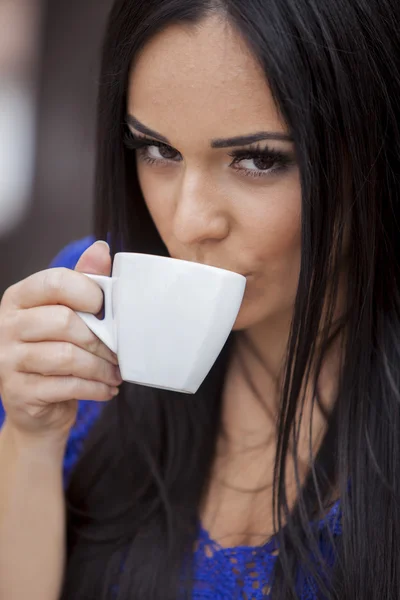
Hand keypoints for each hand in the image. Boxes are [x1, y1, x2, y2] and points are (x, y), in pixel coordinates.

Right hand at [0, 241, 121, 444]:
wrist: (37, 406)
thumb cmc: (56, 351)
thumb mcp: (68, 312)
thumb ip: (83, 281)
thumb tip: (101, 248)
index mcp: (19, 298)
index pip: (55, 282)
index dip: (89, 292)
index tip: (107, 309)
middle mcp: (7, 325)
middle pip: (65, 321)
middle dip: (101, 339)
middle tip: (118, 351)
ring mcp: (7, 360)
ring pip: (67, 356)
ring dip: (102, 367)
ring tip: (115, 372)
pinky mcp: (17, 391)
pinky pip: (67, 385)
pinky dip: (95, 388)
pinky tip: (107, 389)